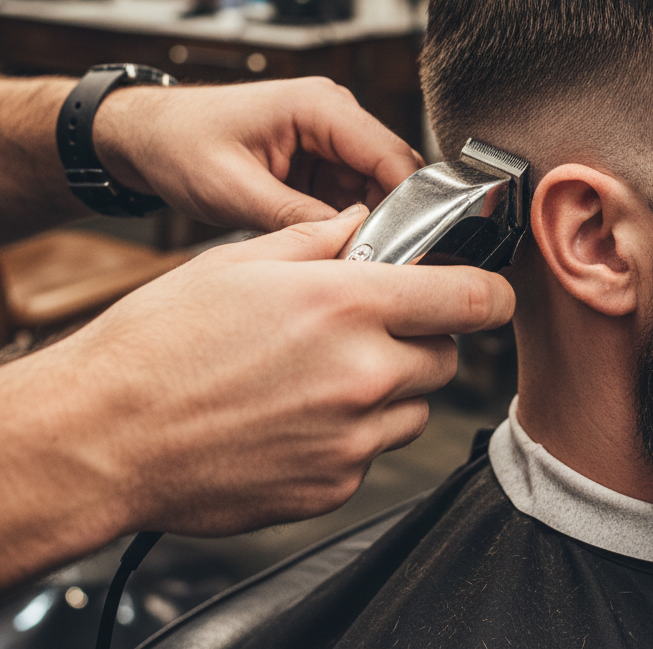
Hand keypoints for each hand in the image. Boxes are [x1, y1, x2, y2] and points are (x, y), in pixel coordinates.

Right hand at [0, 207, 514, 584]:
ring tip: (322, 377)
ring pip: (413, 408)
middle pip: (446, 357)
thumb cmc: (162, 344)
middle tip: (371, 331)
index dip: (491, 293)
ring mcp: (351, 439)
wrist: (104, 435)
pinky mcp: (332, 486)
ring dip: (389, 389)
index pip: (470, 299)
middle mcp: (362, 374)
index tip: (489, 294)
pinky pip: (372, 453)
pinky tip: (299, 417)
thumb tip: (364, 224)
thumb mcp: (242, 261)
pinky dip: (353, 435)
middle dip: (423, 339)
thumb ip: (321, 239)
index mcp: (348, 306)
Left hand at [92, 77, 423, 231]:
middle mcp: (334, 115)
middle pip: (392, 172)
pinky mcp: (320, 159)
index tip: (409, 249)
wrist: (145, 136)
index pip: (391, 154)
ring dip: (369, 223)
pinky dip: (347, 223)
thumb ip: (296, 218)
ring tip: (348, 259)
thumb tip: (349, 246)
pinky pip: (352, 195)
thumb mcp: (234, 189)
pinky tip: (332, 248)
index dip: (409, 203)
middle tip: (377, 264)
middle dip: (392, 218)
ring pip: (377, 188)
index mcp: (320, 105)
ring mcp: (329, 137)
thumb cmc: (179, 144)